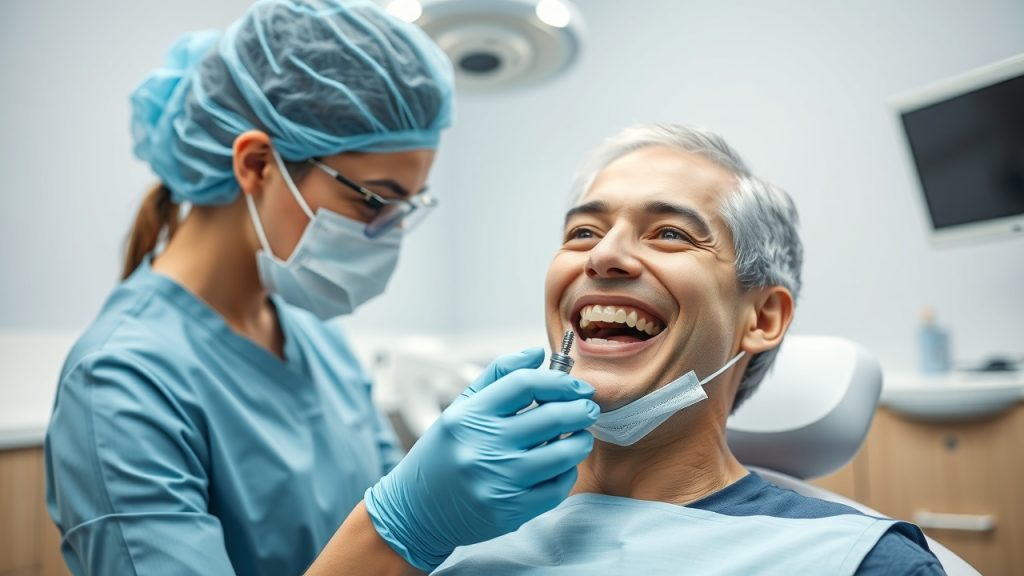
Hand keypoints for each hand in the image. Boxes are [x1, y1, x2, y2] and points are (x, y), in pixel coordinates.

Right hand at [364, 347, 597, 571]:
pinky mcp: (510, 511)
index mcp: (470, 415)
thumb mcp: (460, 408)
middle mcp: (483, 446)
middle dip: (580, 409)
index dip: (559, 381)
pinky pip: (556, 487)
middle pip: (551, 416)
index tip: (576, 386)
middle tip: (588, 408)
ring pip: (562, 453)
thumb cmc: (443, 453)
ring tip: (580, 436)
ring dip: (580, 440)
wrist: (416, 511)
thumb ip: (498, 376)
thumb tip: (536, 353)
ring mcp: (498, 480)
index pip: (525, 384)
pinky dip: (566, 472)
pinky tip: (561, 465)